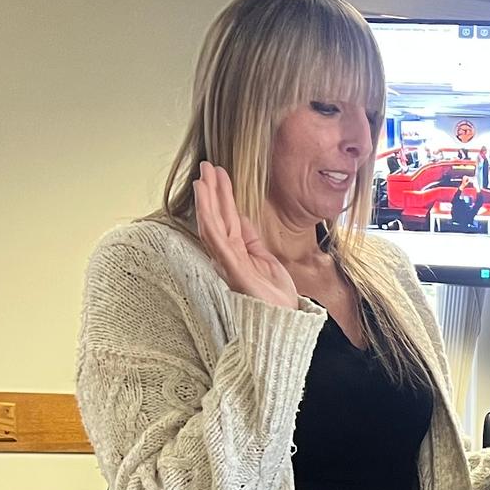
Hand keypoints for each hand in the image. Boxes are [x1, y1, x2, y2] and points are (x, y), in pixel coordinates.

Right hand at [193, 161, 298, 309]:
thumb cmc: (275, 298)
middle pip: (217, 218)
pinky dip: (210, 217)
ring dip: (208, 198)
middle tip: (207, 165)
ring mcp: (229, 263)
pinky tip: (206, 200)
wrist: (285, 323)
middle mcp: (229, 257)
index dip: (222, 198)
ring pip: (213, 224)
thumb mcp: (266, 260)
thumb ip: (251, 240)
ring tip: (204, 175)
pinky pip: (217, 239)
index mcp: (238, 255)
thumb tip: (241, 219)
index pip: (227, 221)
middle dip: (212, 192)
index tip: (218, 176)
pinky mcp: (233, 269)